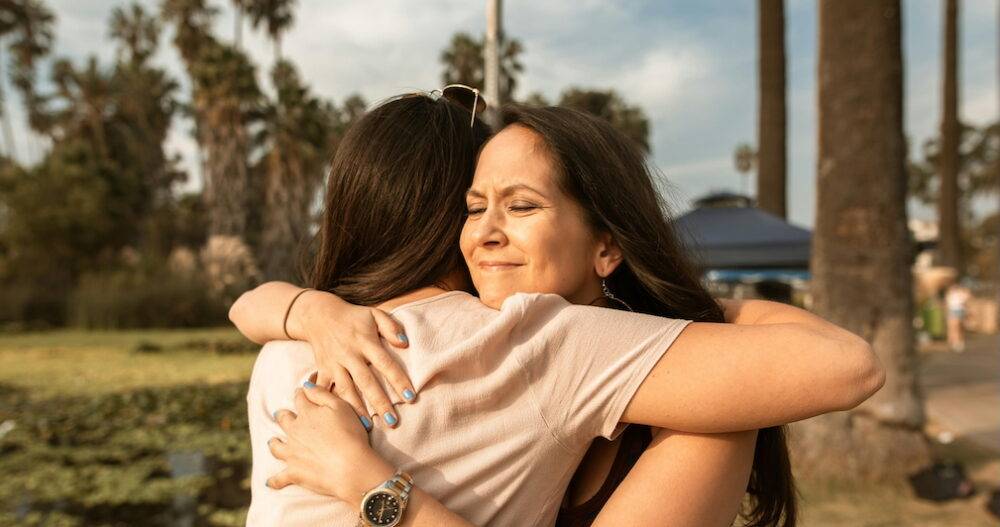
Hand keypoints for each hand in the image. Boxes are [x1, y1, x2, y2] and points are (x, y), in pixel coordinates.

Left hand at [268, 386, 394, 500]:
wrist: (351, 467)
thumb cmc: (350, 435)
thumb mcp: (341, 407)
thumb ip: (321, 394)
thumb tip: (305, 385)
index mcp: (307, 413)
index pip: (300, 398)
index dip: (301, 393)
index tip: (302, 392)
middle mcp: (294, 431)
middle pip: (283, 419)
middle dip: (283, 416)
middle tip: (283, 415)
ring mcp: (291, 453)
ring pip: (276, 446)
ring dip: (275, 443)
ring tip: (274, 442)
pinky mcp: (293, 473)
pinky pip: (278, 479)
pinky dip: (274, 481)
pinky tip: (270, 482)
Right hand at [293, 290, 415, 427]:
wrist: (319, 315)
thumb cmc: (353, 317)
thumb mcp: (374, 314)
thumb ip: (391, 326)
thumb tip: (405, 342)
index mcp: (365, 341)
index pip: (385, 363)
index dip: (398, 380)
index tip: (410, 397)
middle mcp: (349, 355)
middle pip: (366, 382)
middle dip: (380, 402)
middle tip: (392, 421)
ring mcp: (334, 364)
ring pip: (346, 390)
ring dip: (357, 409)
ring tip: (369, 427)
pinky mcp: (322, 370)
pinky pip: (325, 390)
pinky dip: (330, 404)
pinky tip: (338, 419)